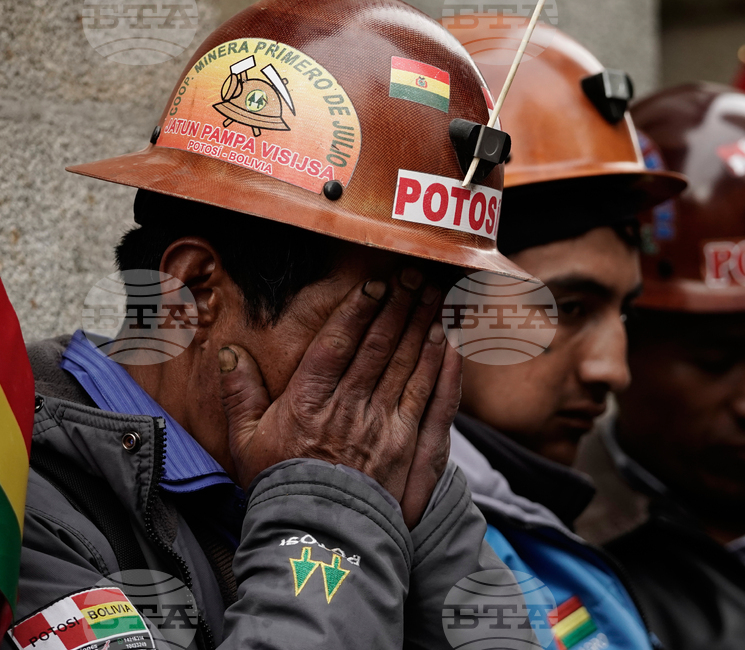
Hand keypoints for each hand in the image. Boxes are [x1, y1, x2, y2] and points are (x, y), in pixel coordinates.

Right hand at [218, 269, 455, 526]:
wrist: (319, 536)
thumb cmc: (281, 486)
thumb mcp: (246, 442)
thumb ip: (239, 394)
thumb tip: (229, 353)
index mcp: (309, 402)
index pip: (336, 345)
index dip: (357, 312)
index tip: (373, 285)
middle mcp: (349, 407)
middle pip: (379, 346)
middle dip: (397, 306)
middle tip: (411, 275)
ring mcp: (383, 425)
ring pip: (407, 364)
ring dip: (421, 325)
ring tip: (432, 296)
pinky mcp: (409, 444)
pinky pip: (430, 397)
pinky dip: (441, 368)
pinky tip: (447, 343)